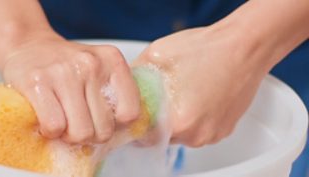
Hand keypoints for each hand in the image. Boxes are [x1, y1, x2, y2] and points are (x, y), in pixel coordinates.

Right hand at [0, 35, 139, 143]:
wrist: (27, 44)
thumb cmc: (67, 66)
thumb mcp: (99, 69)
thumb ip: (113, 96)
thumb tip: (118, 135)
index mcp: (113, 60)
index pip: (130, 113)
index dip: (114, 125)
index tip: (100, 119)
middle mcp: (91, 64)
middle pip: (104, 130)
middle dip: (90, 134)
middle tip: (77, 122)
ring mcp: (64, 72)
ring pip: (80, 133)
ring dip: (69, 135)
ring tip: (62, 121)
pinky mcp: (37, 82)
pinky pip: (55, 127)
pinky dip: (50, 132)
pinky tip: (46, 119)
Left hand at [133, 26, 269, 146]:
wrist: (245, 46)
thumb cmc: (207, 49)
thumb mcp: (157, 55)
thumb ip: (135, 76)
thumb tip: (124, 86)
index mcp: (179, 122)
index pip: (144, 137)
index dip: (137, 121)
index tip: (136, 110)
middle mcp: (197, 135)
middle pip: (162, 136)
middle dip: (155, 119)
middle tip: (157, 97)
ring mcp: (213, 134)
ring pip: (181, 134)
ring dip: (174, 118)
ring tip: (179, 93)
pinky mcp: (224, 129)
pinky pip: (199, 129)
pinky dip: (192, 117)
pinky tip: (194, 96)